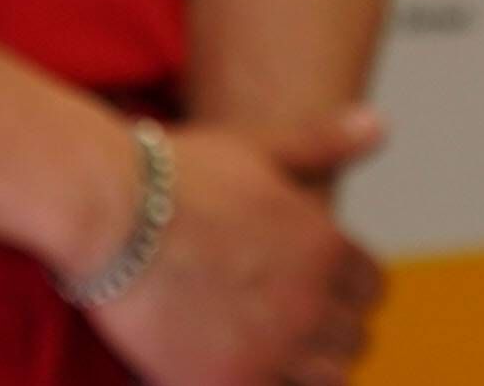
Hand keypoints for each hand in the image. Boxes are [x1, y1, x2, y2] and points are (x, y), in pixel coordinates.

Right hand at [82, 113, 386, 385]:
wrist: (103, 211)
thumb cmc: (173, 173)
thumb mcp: (253, 147)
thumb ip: (321, 143)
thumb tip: (380, 123)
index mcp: (327, 247)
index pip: (372, 286)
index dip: (343, 283)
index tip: (306, 278)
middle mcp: (313, 304)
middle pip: (355, 336)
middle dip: (327, 325)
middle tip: (275, 310)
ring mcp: (276, 349)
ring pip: (329, 377)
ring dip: (305, 363)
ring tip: (260, 341)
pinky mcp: (233, 382)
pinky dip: (264, 379)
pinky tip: (228, 356)